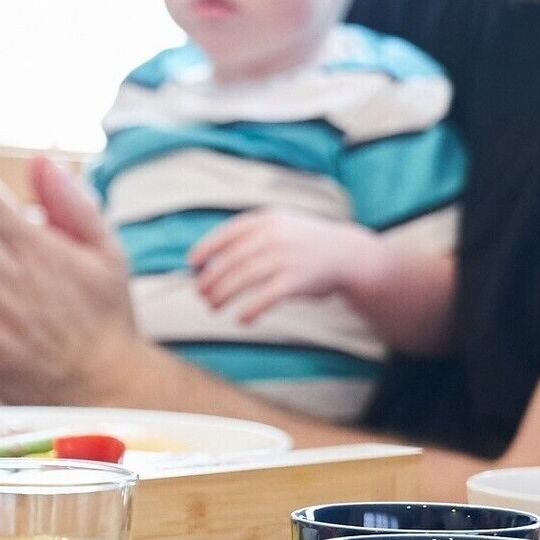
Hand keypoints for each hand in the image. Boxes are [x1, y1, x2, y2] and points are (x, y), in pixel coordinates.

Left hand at [185, 209, 370, 324]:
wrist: (347, 254)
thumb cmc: (304, 244)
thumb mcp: (280, 226)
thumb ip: (250, 236)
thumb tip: (210, 259)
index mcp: (267, 220)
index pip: (228, 233)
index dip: (207, 248)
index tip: (192, 263)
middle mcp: (274, 236)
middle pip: (231, 260)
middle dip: (211, 278)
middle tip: (200, 293)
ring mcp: (285, 257)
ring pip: (243, 278)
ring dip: (223, 295)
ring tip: (213, 306)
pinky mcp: (297, 280)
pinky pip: (266, 296)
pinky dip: (250, 309)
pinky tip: (241, 319)